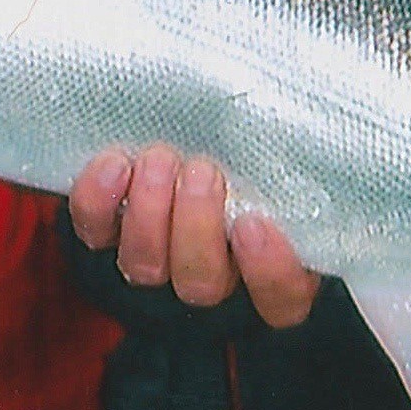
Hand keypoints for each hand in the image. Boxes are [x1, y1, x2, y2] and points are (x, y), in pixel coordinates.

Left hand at [68, 144, 319, 327]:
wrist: (171, 109)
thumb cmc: (238, 127)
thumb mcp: (272, 140)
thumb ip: (287, 154)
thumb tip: (317, 130)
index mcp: (265, 259)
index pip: (280, 300)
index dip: (269, 272)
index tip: (255, 224)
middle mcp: (207, 268)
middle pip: (201, 284)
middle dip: (198, 226)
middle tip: (203, 171)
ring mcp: (151, 254)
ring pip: (145, 265)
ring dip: (151, 211)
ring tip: (160, 159)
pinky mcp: (103, 228)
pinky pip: (93, 230)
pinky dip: (99, 199)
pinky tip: (116, 163)